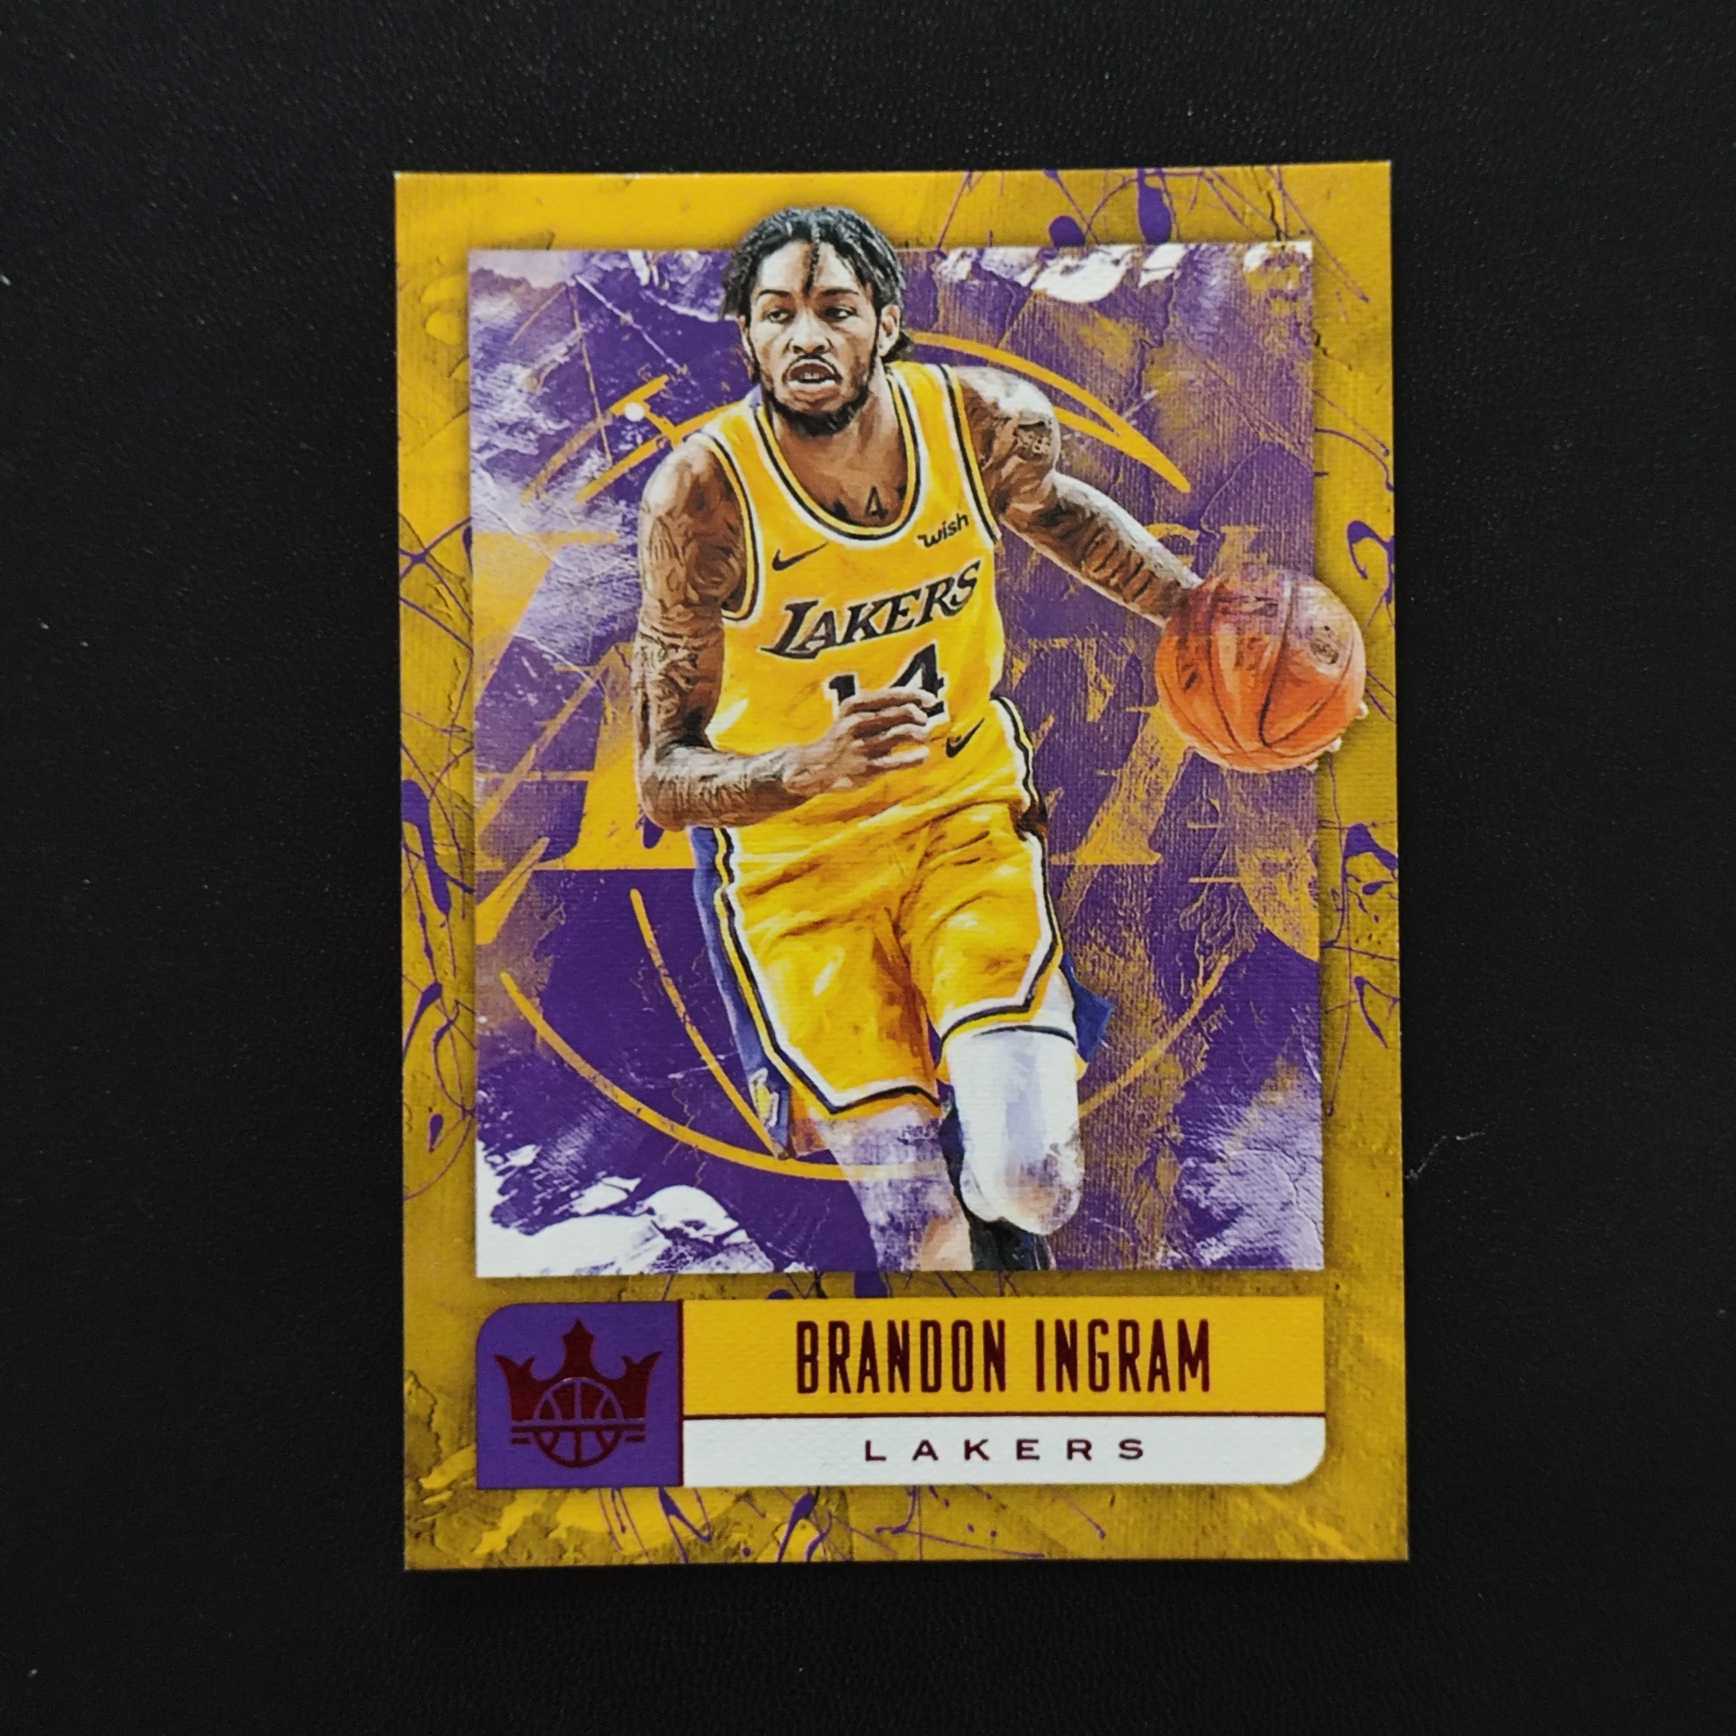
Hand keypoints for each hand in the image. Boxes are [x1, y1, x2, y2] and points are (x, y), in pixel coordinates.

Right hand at [784, 686, 932, 796]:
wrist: (816, 766)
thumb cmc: (842, 738)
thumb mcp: (851, 715)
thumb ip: (879, 707)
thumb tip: (916, 700)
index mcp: (854, 706)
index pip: (892, 695)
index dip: (916, 696)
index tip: (931, 700)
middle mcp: (857, 723)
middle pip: (901, 712)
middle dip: (919, 716)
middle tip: (923, 721)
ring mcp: (862, 746)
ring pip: (903, 733)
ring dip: (920, 734)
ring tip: (922, 736)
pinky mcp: (867, 768)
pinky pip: (899, 761)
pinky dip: (915, 757)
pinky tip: (923, 755)